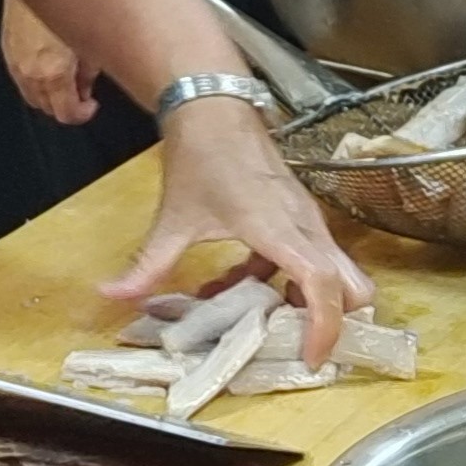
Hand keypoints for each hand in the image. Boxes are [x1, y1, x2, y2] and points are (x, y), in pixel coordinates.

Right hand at [0, 0, 100, 125]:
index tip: (92, 105)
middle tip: (82, 93)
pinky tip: (48, 65)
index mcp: (52, 71)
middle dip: (64, 105)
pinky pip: (19, 76)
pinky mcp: (6, 44)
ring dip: (48, 94)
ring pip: (30, 94)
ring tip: (67, 78)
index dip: (82, 114)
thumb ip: (89, 70)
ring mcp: (14, 58)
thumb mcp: (90, 36)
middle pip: (45, 107)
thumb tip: (87, 86)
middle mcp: (29, 70)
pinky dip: (34, 80)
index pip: (65, 112)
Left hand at [105, 97, 373, 365]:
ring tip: (260, 319)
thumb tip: (112, 294)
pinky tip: (240, 284)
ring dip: (307, 302)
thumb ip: (147, 264)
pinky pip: (311, 257)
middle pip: (353, 284)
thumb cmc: (201, 156)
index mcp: (279, 229)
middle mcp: (305, 226)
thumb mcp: (173, 218)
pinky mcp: (300, 214)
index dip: (325, 326)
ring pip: (337, 272)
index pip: (323, 284)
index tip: (311, 358)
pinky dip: (287, 279)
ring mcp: (307, 219)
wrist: (213, 107)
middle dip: (335, 322)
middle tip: (295, 345)